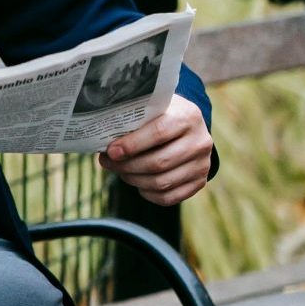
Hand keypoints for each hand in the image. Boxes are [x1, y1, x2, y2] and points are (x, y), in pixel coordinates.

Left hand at [97, 96, 212, 206]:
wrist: (189, 127)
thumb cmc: (162, 116)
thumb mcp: (152, 108)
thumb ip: (134, 119)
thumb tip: (102, 140)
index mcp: (188, 116)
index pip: (158, 133)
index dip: (132, 145)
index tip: (111, 151)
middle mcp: (200, 142)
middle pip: (158, 163)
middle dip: (127, 166)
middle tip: (107, 163)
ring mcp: (202, 164)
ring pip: (161, 182)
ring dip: (134, 180)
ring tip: (120, 172)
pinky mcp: (199, 182)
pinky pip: (168, 197)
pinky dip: (148, 194)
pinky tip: (137, 184)